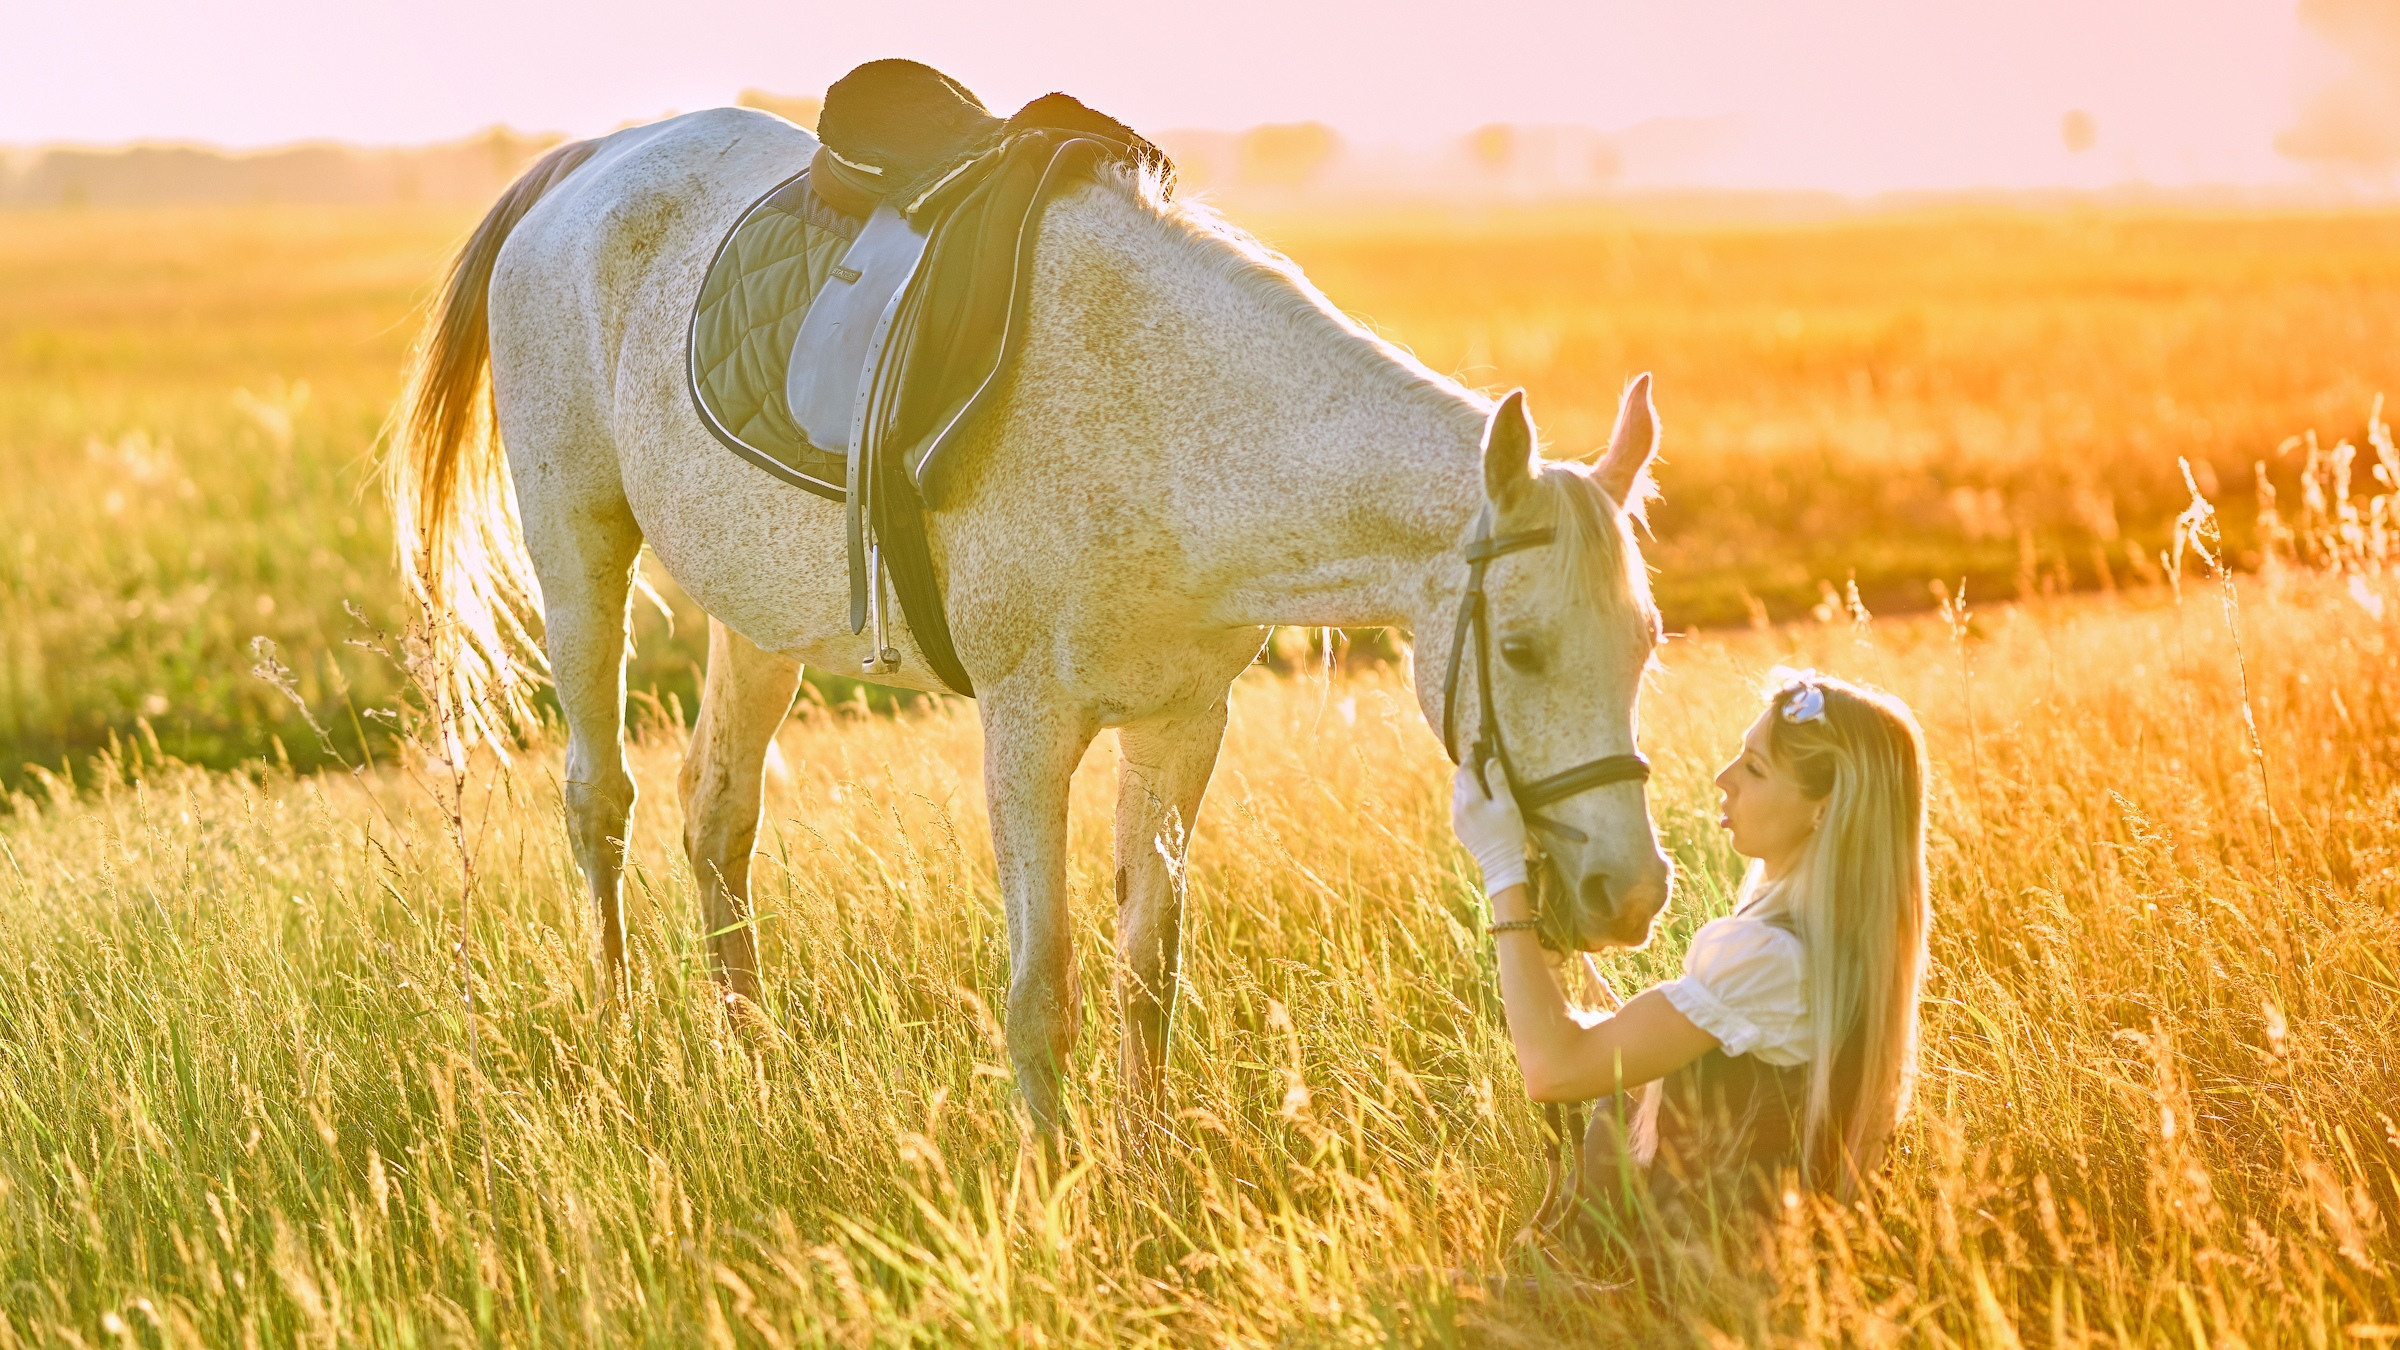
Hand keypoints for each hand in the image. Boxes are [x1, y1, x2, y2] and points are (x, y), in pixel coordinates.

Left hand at [1451, 758, 1528, 896]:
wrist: (1500, 863)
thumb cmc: (1509, 834)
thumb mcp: (1508, 805)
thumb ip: (1498, 781)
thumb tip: (1491, 760)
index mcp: (1471, 801)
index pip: (1465, 771)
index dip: (1471, 758)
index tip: (1478, 751)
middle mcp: (1459, 808)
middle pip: (1459, 780)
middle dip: (1468, 769)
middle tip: (1481, 762)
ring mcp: (1456, 819)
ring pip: (1457, 792)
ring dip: (1467, 783)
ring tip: (1481, 780)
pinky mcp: (1457, 827)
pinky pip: (1458, 805)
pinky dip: (1466, 797)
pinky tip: (1478, 799)